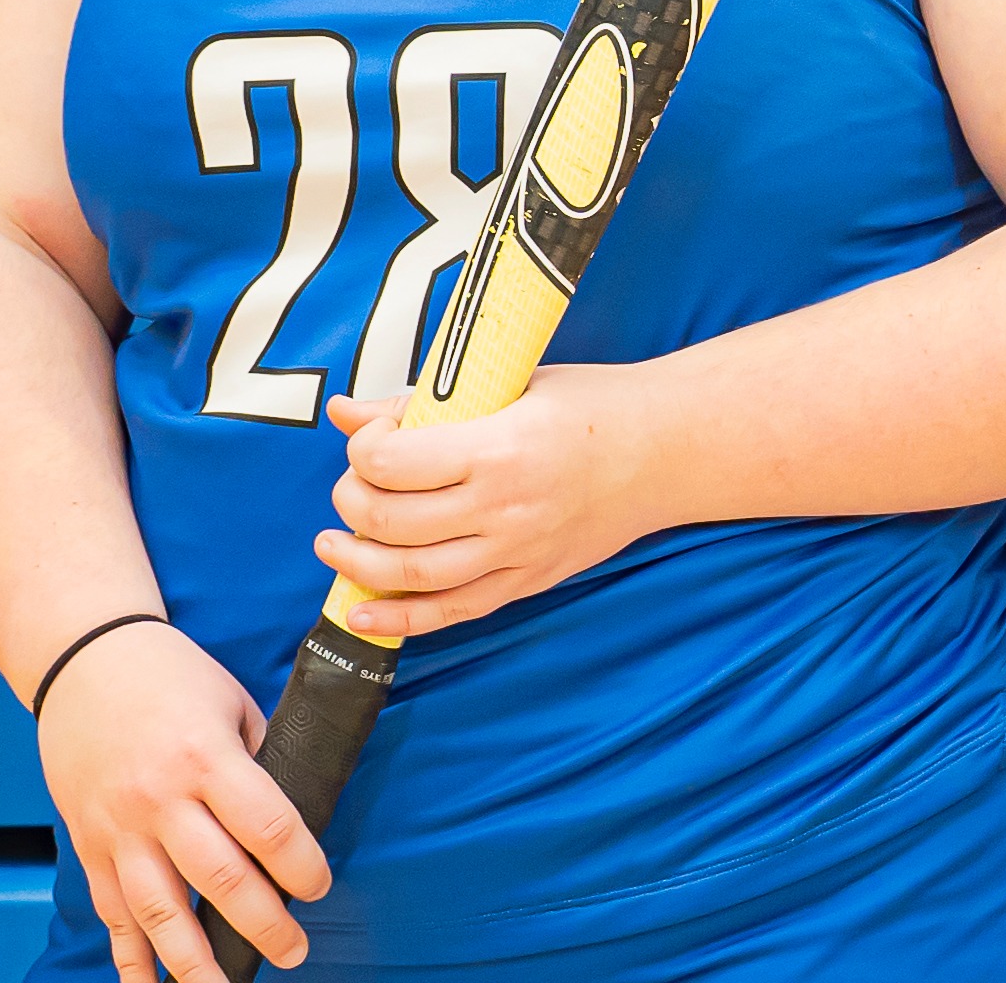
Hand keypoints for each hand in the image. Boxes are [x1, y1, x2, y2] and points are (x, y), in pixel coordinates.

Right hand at [33, 620, 328, 980]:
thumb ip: (259, 762)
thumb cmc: (173, 677)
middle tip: (293, 950)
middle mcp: (160, 800)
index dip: (300, 866)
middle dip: (261, 923)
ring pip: (159, 907)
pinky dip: (129, 953)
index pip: (267, 827)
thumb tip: (291, 815)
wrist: (87, 663)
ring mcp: (119, 827)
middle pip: (218, 877)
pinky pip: (110, 908)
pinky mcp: (89, 843)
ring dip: (194, 959)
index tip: (319, 888)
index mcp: (207, 758)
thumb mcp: (234, 704)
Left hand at [316, 362, 659, 636]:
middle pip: (390, 520)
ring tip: (335, 542)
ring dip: (355, 562)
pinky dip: (396, 618)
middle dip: (351, 501)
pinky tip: (359, 611)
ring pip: (408, 574)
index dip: (361, 450)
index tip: (368, 438)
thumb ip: (426, 403)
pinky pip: (450, 612)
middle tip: (353, 484)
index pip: (392, 463)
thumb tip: (346, 411)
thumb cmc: (596, 407)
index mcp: (501, 448)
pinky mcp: (527, 580)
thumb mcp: (514, 386)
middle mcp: (505, 508)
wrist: (671, 449)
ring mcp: (516, 552)